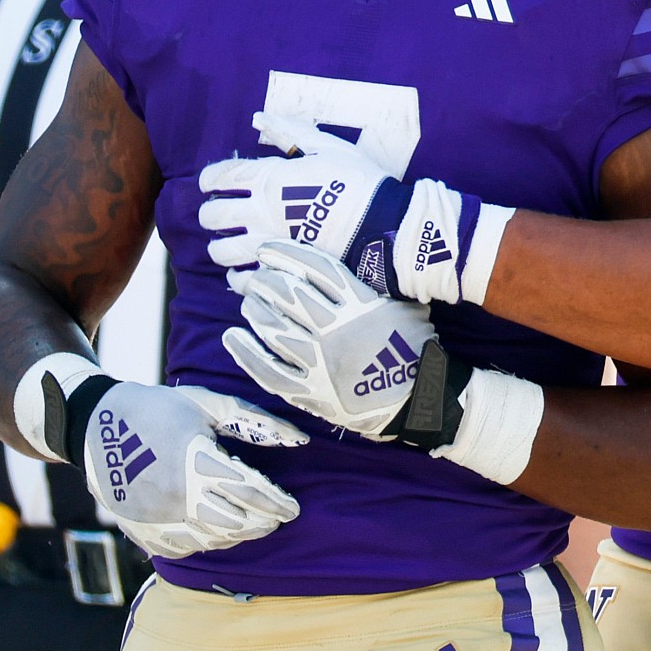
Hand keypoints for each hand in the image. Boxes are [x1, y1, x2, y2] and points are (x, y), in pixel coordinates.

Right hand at [76, 382, 308, 558]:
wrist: (94, 425)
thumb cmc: (156, 409)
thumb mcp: (206, 404)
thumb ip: (255, 421)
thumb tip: (300, 439)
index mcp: (195, 460)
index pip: (250, 490)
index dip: (277, 502)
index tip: (293, 507)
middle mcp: (178, 495)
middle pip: (236, 521)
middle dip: (264, 522)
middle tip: (278, 517)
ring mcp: (158, 517)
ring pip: (213, 539)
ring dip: (240, 535)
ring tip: (254, 524)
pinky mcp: (143, 531)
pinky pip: (185, 548)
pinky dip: (208, 543)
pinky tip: (220, 532)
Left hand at [198, 114, 478, 302]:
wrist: (383, 224)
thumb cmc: (358, 180)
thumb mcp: (325, 146)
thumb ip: (288, 131)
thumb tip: (258, 118)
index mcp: (269, 177)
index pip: (221, 176)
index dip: (209, 179)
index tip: (211, 183)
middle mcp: (261, 211)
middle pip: (213, 214)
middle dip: (210, 213)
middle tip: (217, 215)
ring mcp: (270, 243)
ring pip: (222, 251)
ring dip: (219, 246)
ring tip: (227, 244)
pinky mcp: (283, 269)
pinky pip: (245, 279)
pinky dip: (238, 277)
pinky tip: (244, 271)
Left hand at [223, 242, 436, 437]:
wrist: (418, 401)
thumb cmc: (413, 349)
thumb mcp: (405, 305)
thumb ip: (379, 282)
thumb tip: (362, 251)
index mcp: (361, 304)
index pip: (315, 269)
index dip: (286, 254)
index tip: (266, 249)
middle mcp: (336, 331)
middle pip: (288, 295)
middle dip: (265, 281)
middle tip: (256, 278)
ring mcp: (321, 363)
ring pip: (274, 329)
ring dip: (255, 310)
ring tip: (248, 302)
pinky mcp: (310, 392)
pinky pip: (268, 370)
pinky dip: (246, 352)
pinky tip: (233, 337)